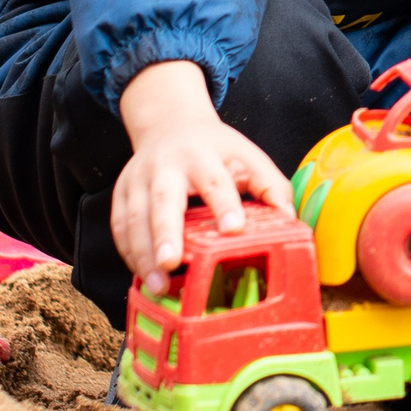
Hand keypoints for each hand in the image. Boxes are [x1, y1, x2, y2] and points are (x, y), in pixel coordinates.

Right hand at [113, 61, 292, 295]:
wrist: (170, 123)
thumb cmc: (214, 149)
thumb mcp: (247, 156)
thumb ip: (271, 185)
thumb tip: (290, 220)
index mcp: (202, 155)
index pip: (215, 181)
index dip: (225, 205)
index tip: (234, 229)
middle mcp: (165, 165)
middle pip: (163, 199)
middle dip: (166, 233)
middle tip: (171, 263)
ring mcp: (137, 179)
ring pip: (134, 219)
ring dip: (143, 255)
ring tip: (157, 286)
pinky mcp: (120, 194)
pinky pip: (119, 228)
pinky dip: (129, 254)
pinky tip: (142, 276)